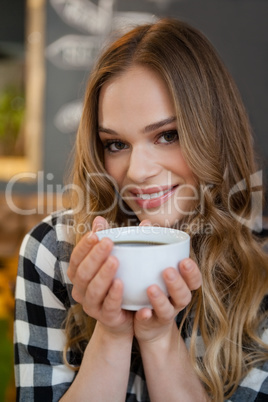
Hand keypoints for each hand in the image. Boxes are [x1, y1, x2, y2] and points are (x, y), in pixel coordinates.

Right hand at [67, 216, 133, 336]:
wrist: (124, 315)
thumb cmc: (115, 281)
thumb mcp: (111, 259)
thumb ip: (106, 240)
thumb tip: (100, 218)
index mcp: (79, 274)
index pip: (76, 258)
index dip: (84, 246)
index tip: (95, 233)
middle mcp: (81, 290)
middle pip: (83, 273)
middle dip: (94, 256)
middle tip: (108, 242)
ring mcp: (92, 305)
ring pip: (93, 290)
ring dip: (103, 274)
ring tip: (115, 260)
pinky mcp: (107, 317)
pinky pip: (109, 306)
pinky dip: (114, 295)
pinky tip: (121, 283)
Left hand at [134, 220, 201, 343]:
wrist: (146, 321)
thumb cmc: (153, 286)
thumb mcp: (155, 268)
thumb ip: (151, 246)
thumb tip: (146, 222)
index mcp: (180, 284)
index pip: (194, 279)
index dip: (192, 271)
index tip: (184, 260)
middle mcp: (176, 299)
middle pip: (184, 294)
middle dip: (178, 282)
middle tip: (167, 270)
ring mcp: (165, 313)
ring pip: (169, 308)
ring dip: (161, 299)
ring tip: (151, 288)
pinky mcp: (151, 323)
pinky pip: (150, 321)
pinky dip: (147, 316)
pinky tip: (142, 312)